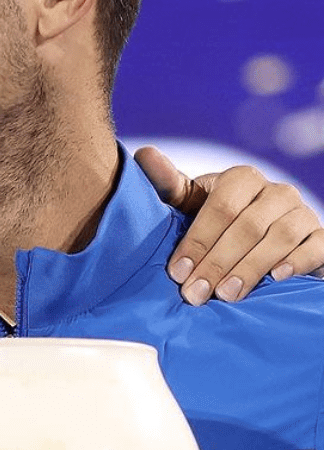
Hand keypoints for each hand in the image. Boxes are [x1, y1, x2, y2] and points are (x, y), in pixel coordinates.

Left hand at [134, 146, 323, 304]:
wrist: (264, 238)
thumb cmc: (218, 220)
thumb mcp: (192, 202)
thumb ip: (168, 184)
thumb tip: (143, 154)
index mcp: (242, 178)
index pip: (220, 207)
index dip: (198, 241)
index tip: (177, 272)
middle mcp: (277, 191)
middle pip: (247, 226)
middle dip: (218, 263)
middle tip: (196, 293)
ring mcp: (302, 213)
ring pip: (280, 237)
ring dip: (251, 268)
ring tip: (226, 295)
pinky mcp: (322, 236)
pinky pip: (316, 247)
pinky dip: (296, 262)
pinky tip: (276, 278)